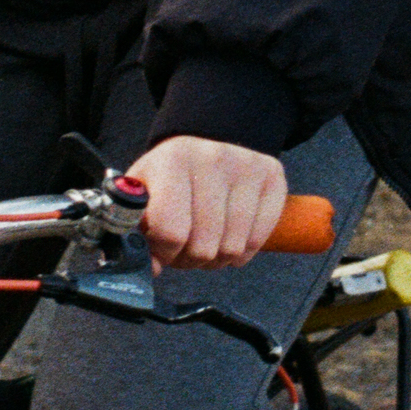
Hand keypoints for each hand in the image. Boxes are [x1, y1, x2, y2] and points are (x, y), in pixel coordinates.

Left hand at [131, 135, 289, 270]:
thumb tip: (151, 269)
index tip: (162, 247)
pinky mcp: (273, 176)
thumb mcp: (144, 193)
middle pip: (203, 246)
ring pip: (232, 249)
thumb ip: (137, 230)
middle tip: (184, 246)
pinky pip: (258, 240)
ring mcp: (247, 166)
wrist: (207, 140)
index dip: (164, 252)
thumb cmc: (170, 175)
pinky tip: (228, 236)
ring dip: (216, 258)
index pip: (170, 231)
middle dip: (190, 258)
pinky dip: (242, 251)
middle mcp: (213, 158)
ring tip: (205, 241)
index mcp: (173, 160)